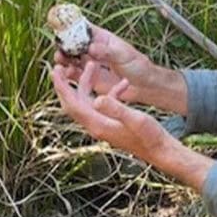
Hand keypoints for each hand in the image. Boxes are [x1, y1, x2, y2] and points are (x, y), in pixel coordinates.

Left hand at [52, 61, 169, 161]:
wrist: (161, 151)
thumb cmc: (150, 137)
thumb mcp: (135, 119)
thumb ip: (116, 108)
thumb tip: (97, 98)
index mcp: (98, 124)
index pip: (72, 103)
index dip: (62, 86)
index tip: (55, 70)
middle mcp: (96, 126)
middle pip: (74, 102)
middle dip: (67, 84)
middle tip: (62, 65)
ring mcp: (103, 126)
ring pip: (88, 101)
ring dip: (88, 83)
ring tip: (94, 65)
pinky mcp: (112, 124)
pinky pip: (104, 105)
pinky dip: (110, 92)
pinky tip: (124, 84)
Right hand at [53, 25, 186, 113]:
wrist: (143, 85)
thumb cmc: (138, 66)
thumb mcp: (124, 56)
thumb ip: (107, 52)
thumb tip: (91, 47)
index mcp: (102, 38)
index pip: (84, 28)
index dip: (71, 26)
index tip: (60, 26)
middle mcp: (94, 49)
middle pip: (73, 44)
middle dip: (64, 45)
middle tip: (60, 49)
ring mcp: (90, 63)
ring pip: (71, 58)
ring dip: (64, 58)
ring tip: (60, 61)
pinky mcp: (90, 78)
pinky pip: (75, 74)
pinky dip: (68, 73)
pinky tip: (66, 73)